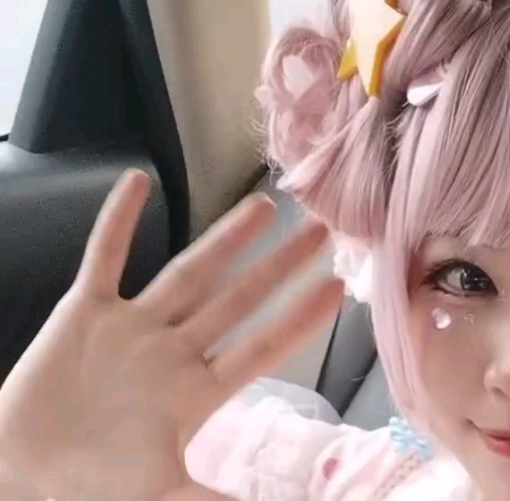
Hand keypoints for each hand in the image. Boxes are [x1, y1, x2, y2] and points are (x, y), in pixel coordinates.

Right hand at [0, 170, 343, 500]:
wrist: (20, 472)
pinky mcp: (84, 312)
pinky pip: (104, 257)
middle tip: (319, 230)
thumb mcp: (164, 495)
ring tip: (263, 206)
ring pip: (188, 271)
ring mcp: (133, 326)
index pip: (262, 345)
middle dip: (277, 265)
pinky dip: (118, 221)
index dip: (299, 318)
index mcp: (197, 390)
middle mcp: (174, 349)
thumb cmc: (91, 486)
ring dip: (224, 238)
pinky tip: (137, 181)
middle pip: (237, 298)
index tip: (336, 288)